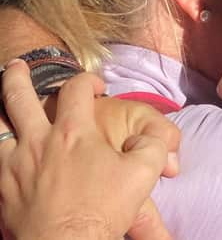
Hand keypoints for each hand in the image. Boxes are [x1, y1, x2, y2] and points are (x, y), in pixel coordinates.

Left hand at [0, 59, 173, 239]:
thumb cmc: (103, 209)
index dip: (87, 79)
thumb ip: (153, 144)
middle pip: (17, 95)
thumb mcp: (144, 172)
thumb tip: (150, 136)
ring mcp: (14, 164)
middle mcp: (38, 141)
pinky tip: (2, 142)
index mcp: (74, 132)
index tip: (96, 85)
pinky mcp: (1, 188)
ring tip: (0, 96)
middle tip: (17, 66)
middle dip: (16, 76)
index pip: (76, 89)